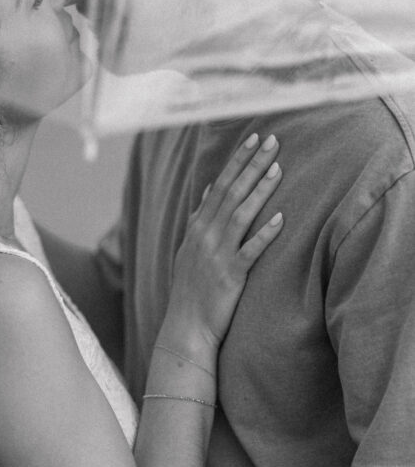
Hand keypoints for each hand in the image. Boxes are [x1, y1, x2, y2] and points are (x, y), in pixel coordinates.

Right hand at [165, 132, 282, 350]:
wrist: (185, 328)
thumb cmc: (191, 290)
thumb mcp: (189, 249)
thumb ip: (199, 218)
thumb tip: (209, 189)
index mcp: (197, 227)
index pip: (219, 185)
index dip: (237, 161)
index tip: (254, 138)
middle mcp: (205, 236)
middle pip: (231, 192)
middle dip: (252, 165)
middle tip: (272, 141)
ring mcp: (217, 255)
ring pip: (241, 215)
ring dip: (259, 190)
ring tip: (278, 168)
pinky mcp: (230, 276)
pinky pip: (250, 251)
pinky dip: (264, 235)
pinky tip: (281, 219)